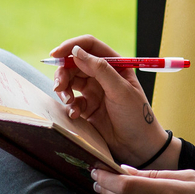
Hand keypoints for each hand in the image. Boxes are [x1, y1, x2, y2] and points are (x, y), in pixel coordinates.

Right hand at [49, 35, 177, 166]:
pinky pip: (71, 100)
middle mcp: (103, 75)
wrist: (139, 148)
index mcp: (116, 65)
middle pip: (75, 63)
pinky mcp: (87, 107)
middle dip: (63, 72)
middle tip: (60, 87)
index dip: (72, 47)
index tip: (55, 55)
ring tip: (68, 101)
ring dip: (64, 89)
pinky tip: (75, 115)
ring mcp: (94, 91)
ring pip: (69, 81)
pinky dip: (69, 106)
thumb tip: (77, 51)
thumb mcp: (121, 91)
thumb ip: (100, 70)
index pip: (90, 46)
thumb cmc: (136, 117)